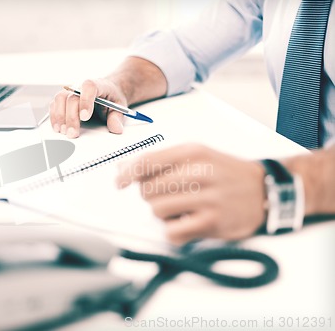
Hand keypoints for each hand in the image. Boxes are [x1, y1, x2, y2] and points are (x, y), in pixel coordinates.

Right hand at [49, 79, 126, 137]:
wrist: (107, 92)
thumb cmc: (111, 99)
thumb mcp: (119, 107)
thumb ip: (117, 118)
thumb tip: (116, 128)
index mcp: (98, 85)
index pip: (89, 87)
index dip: (86, 101)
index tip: (85, 117)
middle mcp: (82, 86)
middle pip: (72, 97)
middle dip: (71, 117)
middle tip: (72, 133)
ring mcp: (71, 91)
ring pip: (60, 98)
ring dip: (60, 116)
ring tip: (63, 131)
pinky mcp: (64, 98)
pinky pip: (55, 104)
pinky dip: (54, 116)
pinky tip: (57, 127)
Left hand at [116, 144, 265, 245]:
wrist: (265, 191)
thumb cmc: (225, 173)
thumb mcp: (197, 155)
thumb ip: (161, 160)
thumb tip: (123, 168)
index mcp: (192, 152)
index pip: (146, 162)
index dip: (127, 174)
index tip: (119, 183)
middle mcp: (200, 172)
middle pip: (148, 190)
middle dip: (150, 196)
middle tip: (166, 196)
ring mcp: (207, 199)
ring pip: (157, 211)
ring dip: (162, 214)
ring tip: (180, 209)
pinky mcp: (212, 223)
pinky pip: (172, 232)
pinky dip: (173, 231)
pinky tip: (186, 223)